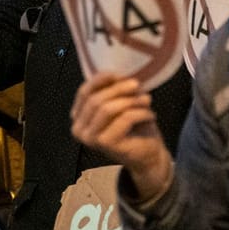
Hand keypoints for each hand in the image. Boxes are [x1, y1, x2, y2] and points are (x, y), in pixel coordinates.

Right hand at [69, 73, 172, 201]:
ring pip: (108, 108)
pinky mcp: (105, 144)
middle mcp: (78, 129)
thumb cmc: (134, 128)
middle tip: (138, 85)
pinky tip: (150, 115)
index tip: (120, 74)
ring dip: (131, 100)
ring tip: (147, 100)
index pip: (84, 92)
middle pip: (96, 99)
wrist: (148, 156)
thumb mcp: (121, 104)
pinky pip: (123, 119)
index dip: (101, 80)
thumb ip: (113, 91)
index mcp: (78, 117)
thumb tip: (118, 73)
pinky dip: (140, 113)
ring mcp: (90, 138)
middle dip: (119, 89)